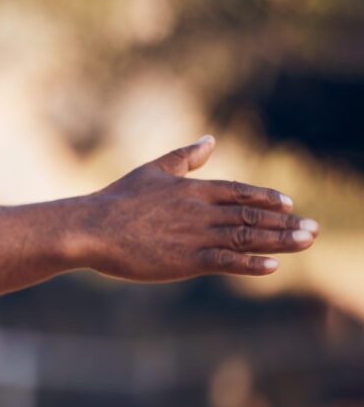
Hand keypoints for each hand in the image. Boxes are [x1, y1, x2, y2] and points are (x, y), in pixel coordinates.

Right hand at [85, 135, 317, 279]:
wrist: (92, 227)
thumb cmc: (117, 199)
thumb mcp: (153, 170)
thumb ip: (184, 157)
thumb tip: (209, 139)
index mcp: (192, 189)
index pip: (238, 192)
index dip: (265, 198)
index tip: (289, 204)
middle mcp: (200, 210)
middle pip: (251, 214)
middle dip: (285, 222)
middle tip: (314, 228)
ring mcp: (195, 235)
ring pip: (246, 236)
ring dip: (280, 240)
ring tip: (307, 242)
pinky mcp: (186, 260)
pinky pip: (226, 261)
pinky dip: (251, 263)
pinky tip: (273, 266)